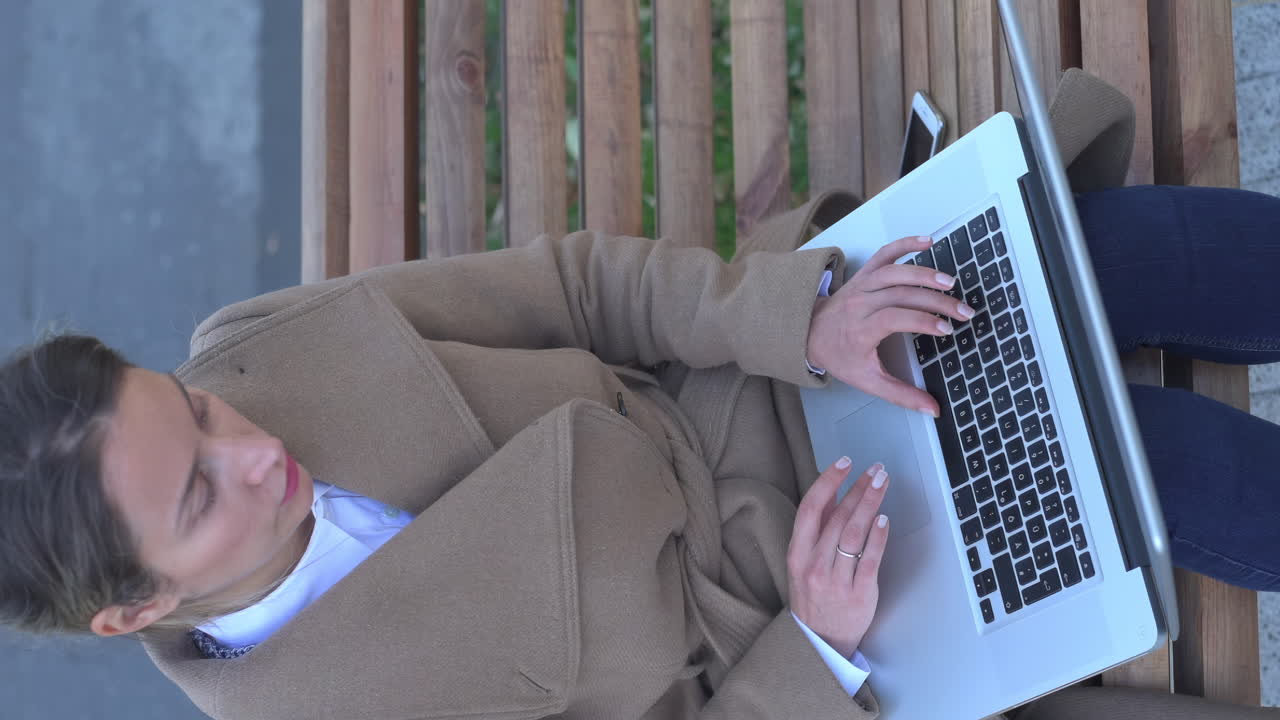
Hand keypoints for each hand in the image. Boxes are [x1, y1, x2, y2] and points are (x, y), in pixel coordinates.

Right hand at [787, 457, 890, 658]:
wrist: (820, 642)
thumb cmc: (814, 597)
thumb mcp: (804, 561)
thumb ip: (819, 528)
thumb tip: (834, 490)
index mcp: (798, 554)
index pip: (811, 508)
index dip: (828, 481)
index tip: (844, 463)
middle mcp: (814, 565)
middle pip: (838, 517)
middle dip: (858, 488)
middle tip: (875, 470)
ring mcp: (836, 580)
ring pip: (854, 534)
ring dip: (870, 504)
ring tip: (882, 484)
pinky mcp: (859, 593)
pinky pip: (870, 559)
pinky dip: (878, 537)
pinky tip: (884, 519)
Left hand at [806, 235, 974, 416]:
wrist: (809, 333)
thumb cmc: (840, 356)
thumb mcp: (867, 381)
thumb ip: (901, 395)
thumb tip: (933, 410)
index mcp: (860, 328)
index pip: (895, 318)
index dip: (923, 322)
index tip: (946, 330)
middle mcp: (860, 302)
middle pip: (902, 294)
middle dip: (936, 302)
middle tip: (963, 312)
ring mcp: (862, 284)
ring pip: (895, 272)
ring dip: (925, 274)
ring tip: (951, 283)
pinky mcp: (864, 273)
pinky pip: (885, 253)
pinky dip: (905, 243)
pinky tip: (927, 240)